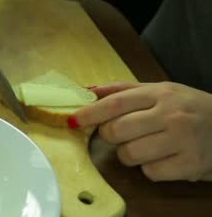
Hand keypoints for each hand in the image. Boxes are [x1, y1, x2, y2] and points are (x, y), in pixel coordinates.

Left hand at [72, 81, 211, 181]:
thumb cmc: (188, 108)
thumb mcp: (160, 90)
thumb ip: (123, 90)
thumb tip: (86, 91)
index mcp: (160, 93)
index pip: (115, 103)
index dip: (90, 113)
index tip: (73, 120)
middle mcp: (170, 115)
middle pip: (117, 131)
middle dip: (110, 136)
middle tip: (120, 134)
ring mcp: (182, 140)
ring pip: (130, 154)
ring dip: (130, 154)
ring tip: (146, 146)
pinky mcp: (190, 164)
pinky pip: (150, 172)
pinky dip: (150, 169)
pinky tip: (163, 158)